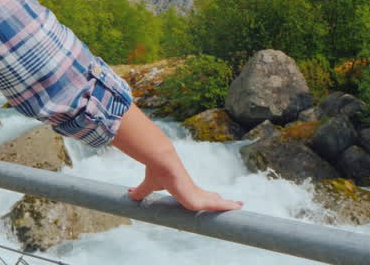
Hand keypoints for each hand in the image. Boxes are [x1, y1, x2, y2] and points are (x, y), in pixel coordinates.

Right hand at [112, 104, 241, 212]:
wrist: (160, 162)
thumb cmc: (155, 172)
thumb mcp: (147, 186)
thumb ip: (140, 192)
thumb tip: (128, 194)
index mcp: (185, 188)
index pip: (200, 195)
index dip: (209, 198)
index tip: (217, 198)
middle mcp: (193, 189)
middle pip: (212, 198)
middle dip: (223, 202)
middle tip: (236, 204)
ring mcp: (196, 193)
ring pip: (216, 202)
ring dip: (228, 205)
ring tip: (241, 205)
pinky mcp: (196, 197)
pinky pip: (215, 204)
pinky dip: (225, 206)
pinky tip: (235, 207)